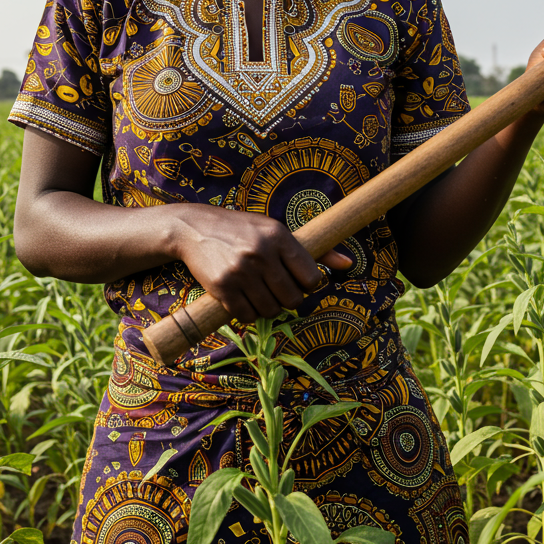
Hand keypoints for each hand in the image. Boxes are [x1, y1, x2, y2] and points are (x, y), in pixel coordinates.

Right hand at [170, 204, 352, 322]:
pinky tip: (243, 298)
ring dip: (267, 308)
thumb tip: (349, 264)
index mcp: (279, 236)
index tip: (296, 281)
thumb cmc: (242, 229)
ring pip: (271, 310)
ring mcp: (241, 271)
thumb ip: (315, 249)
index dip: (307, 285)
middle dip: (288, 299)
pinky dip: (248, 313)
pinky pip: (247, 315)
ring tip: (258, 292)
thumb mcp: (276, 230)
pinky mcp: (222, 286)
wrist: (194, 227)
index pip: (311, 278)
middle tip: (275, 288)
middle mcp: (261, 252)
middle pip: (293, 298)